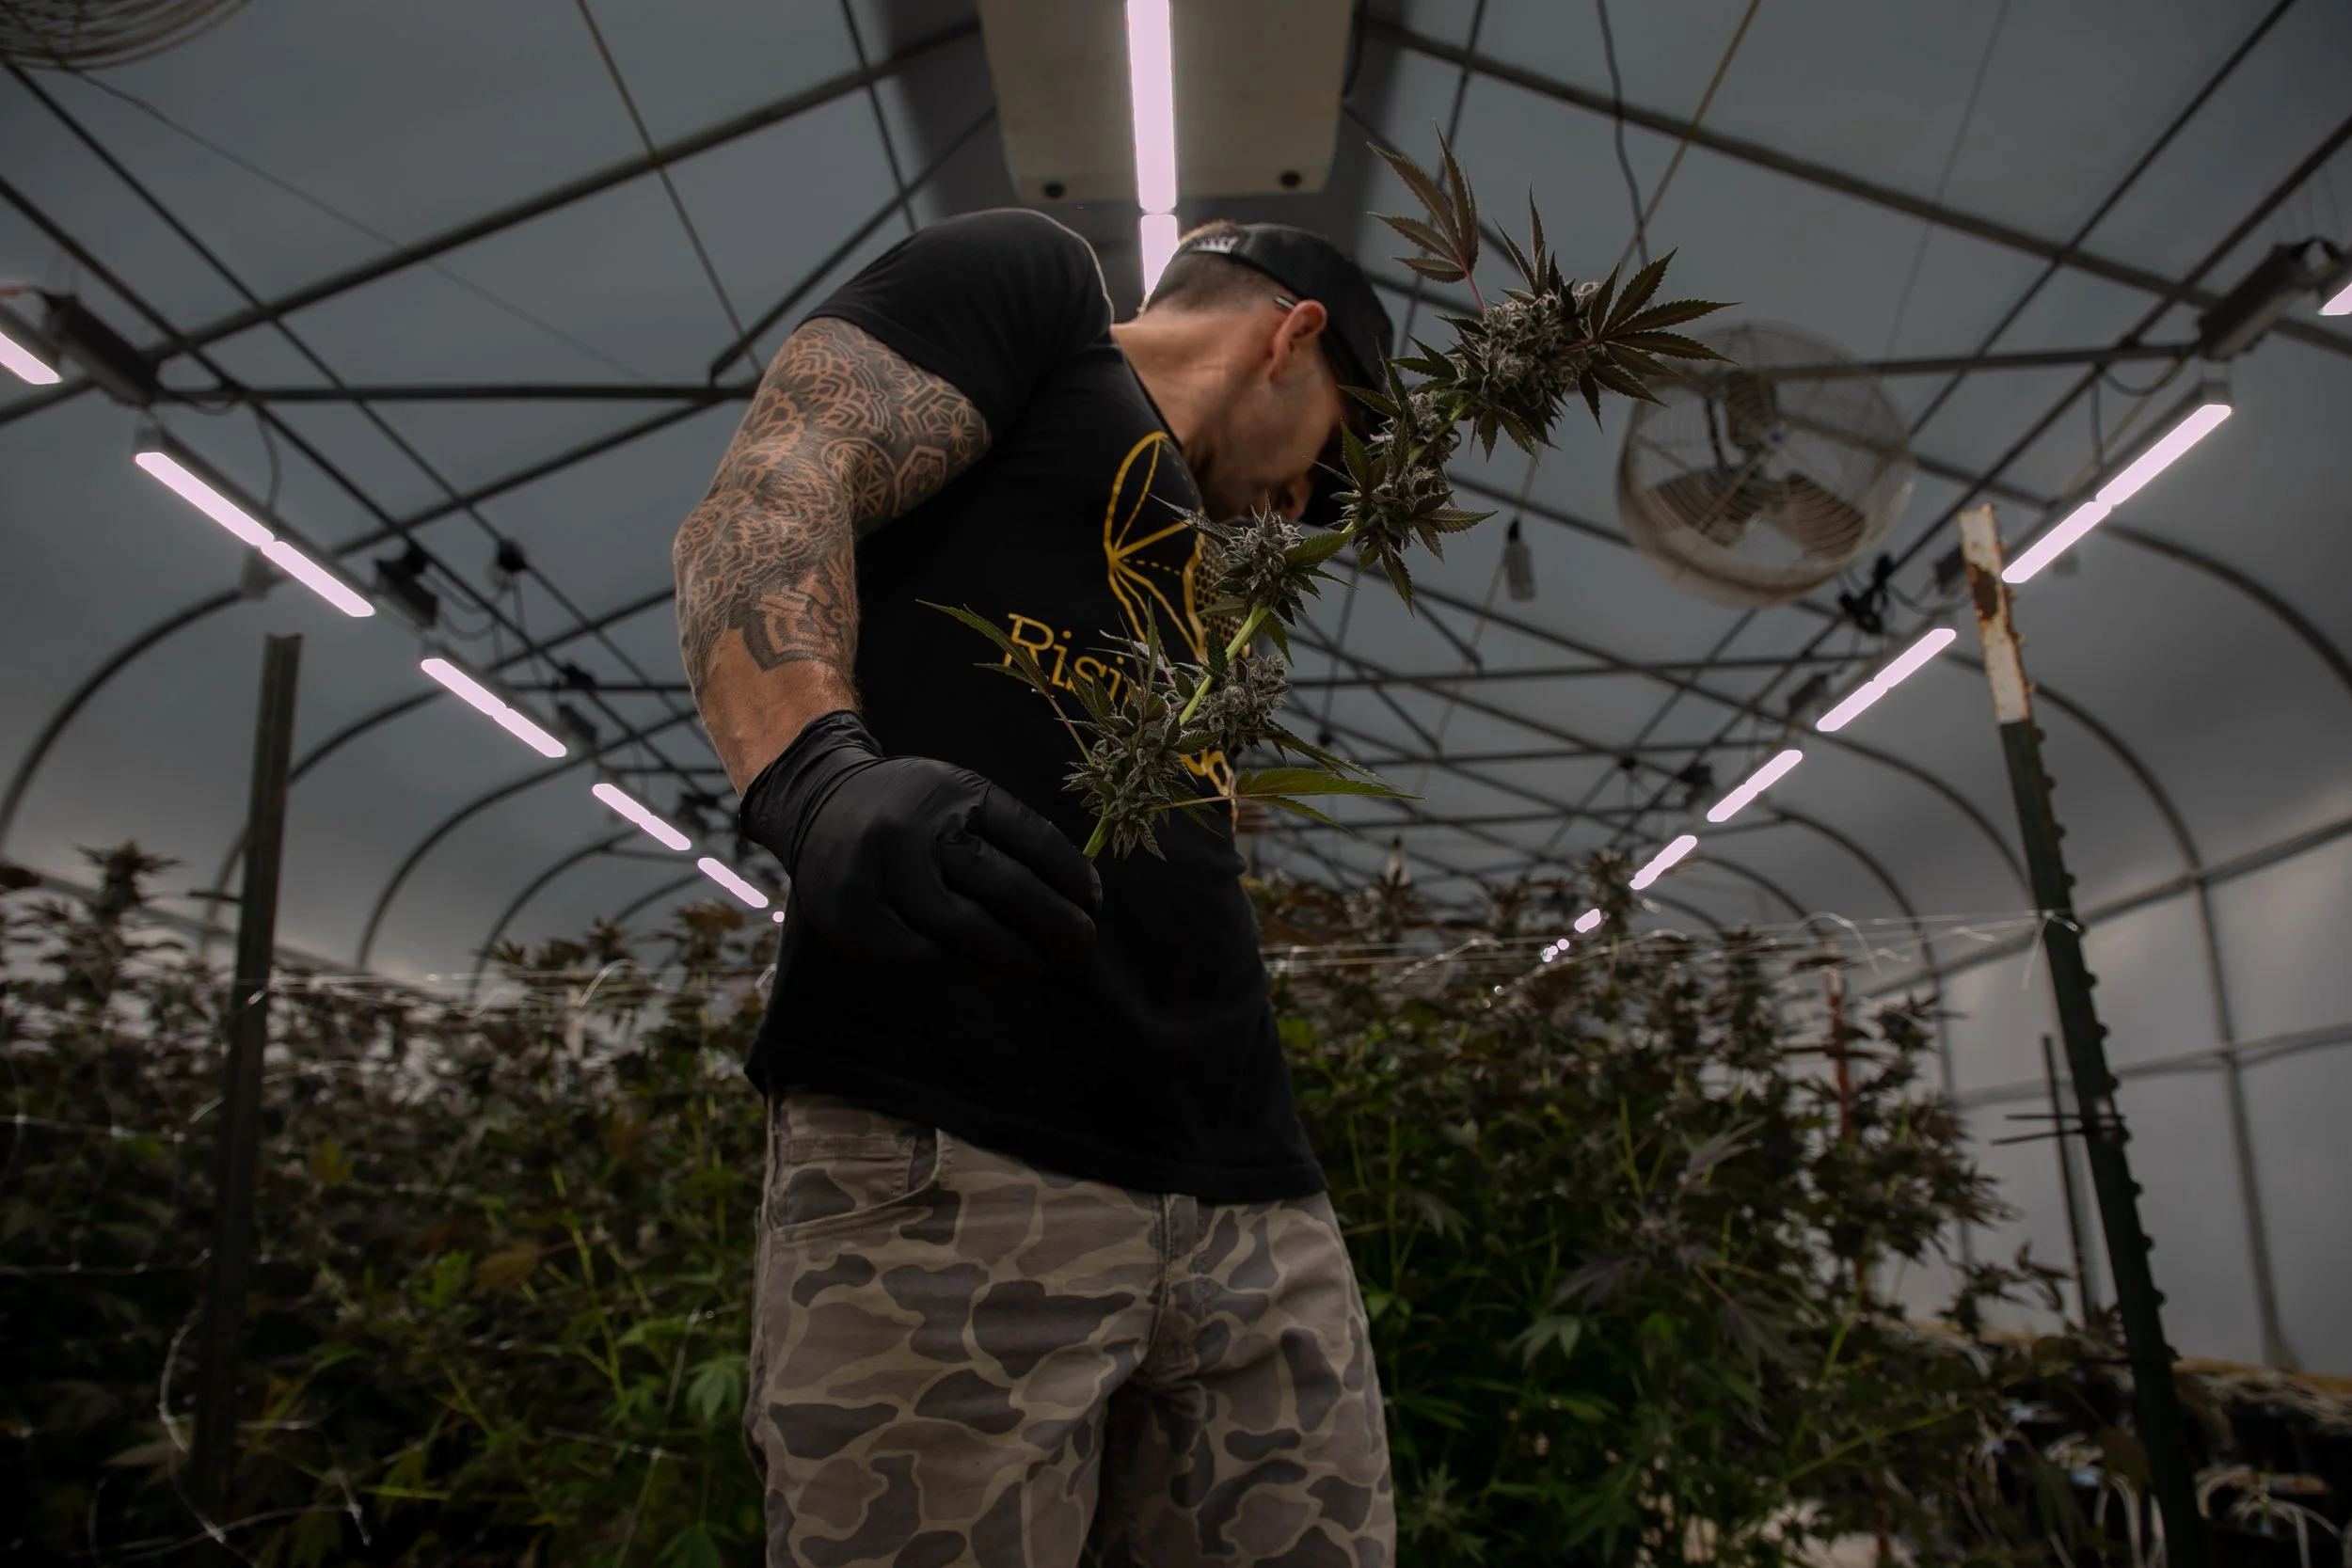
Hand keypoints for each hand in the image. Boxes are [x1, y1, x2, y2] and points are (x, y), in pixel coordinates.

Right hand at [738, 710, 1100, 972]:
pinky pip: (921, 958)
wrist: (819, 804)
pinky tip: (988, 972)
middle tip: (1082, 943)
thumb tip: (1079, 892)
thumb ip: (1014, 835)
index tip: (1095, 901)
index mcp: (953, 793)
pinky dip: (963, 970)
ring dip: (1011, 954)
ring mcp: (880, 876)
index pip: (1028, 837)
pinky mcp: (856, 919)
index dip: (1069, 874)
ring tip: (1040, 963)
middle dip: (1051, 921)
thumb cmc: (911, 808)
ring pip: (962, 929)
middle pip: (1000, 884)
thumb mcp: (961, 795)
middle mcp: (914, 830)